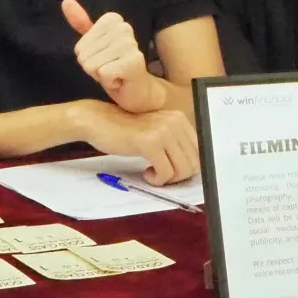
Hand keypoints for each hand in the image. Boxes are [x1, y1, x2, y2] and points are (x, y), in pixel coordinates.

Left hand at [62, 0, 169, 114]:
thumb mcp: (95, 45)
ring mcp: (130, 44)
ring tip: (116, 73)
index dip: (89, 57)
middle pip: (84, 56)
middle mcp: (124, 28)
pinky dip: (109, 82)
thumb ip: (81, 23)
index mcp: (113, 20)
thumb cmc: (114, 66)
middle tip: (111, 68)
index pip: (80, 46)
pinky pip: (103, 74)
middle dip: (94, 67)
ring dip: (102, 75)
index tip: (105, 58)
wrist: (139, 90)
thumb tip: (66, 1)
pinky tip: (121, 80)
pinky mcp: (134, 61)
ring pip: (92, 65)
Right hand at [74, 99, 199, 185]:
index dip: (186, 167)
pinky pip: (166, 172)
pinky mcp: (149, 143)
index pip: (199, 151)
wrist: (97, 121)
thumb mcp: (155, 131)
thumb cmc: (125, 130)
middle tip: (161, 175)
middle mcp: (174, 121)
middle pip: (194, 162)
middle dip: (178, 176)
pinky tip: (146, 173)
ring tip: (153, 174)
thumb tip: (193, 167)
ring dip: (168, 179)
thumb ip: (174, 142)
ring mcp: (163, 131)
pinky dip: (157, 180)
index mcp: (179, 118)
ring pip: (182, 170)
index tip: (170, 170)